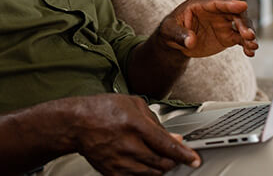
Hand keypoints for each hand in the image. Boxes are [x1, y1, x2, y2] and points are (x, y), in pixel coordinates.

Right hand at [69, 94, 200, 174]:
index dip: (185, 155)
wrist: (77, 124)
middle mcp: (128, 145)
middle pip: (162, 162)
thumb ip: (156, 121)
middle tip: (173, 155)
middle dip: (172, 160)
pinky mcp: (112, 172)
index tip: (194, 160)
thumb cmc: (103, 110)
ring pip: (152, 173)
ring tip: (154, 154)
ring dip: (160, 167)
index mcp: (135, 125)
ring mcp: (120, 161)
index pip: (167, 146)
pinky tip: (140, 161)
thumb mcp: (133, 104)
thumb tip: (173, 138)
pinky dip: (144, 172)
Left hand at [157, 0, 257, 57]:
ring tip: (252, 46)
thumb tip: (190, 41)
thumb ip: (180, 35)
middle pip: (234, 13)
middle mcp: (216, 11)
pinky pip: (241, 39)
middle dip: (243, 23)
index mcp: (200, 4)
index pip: (217, 2)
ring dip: (249, 34)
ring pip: (241, 25)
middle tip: (248, 35)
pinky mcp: (227, 35)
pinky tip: (250, 53)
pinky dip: (247, 45)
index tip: (243, 5)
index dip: (230, 4)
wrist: (175, 40)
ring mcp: (223, 23)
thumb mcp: (169, 31)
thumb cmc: (171, 30)